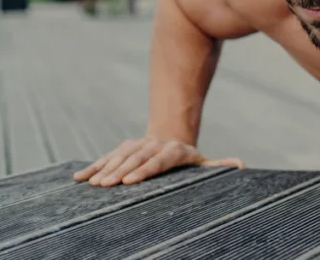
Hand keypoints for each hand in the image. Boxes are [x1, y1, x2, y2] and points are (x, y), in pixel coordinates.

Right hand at [72, 136, 243, 185]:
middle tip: (108, 185)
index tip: (131, 181)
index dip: (144, 170)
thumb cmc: (187, 158)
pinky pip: (106, 158)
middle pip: (135, 159)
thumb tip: (241, 165)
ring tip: (93, 184)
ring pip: (119, 157)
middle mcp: (152, 146)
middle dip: (120, 171)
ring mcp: (136, 146)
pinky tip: (79, 178)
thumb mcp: (203, 162)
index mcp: (172, 152)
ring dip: (104, 170)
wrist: (170, 135)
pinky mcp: (123, 148)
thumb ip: (219, 165)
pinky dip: (93, 167)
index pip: (157, 161)